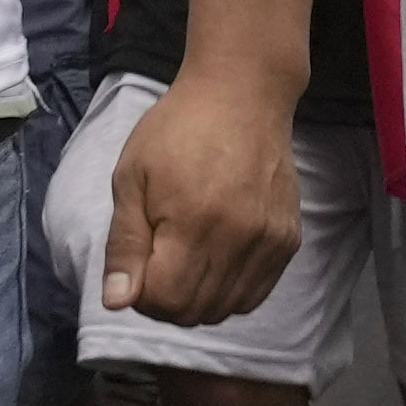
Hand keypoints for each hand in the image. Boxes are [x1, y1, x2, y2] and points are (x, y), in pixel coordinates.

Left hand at [98, 69, 298, 329]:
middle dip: (166, 300)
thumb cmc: (177, 130)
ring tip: (186, 258)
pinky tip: (215, 259)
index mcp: (192, 223)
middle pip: (195, 311)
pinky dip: (229, 291)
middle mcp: (237, 239)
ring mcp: (268, 242)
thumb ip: (124, 244)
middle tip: (157, 262)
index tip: (136, 267)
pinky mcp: (288, 240)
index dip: (141, 294)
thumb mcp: (131, 177)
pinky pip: (255, 294)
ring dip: (197, 299)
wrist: (243, 94)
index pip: (164, 300)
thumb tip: (117, 302)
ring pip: (226, 309)